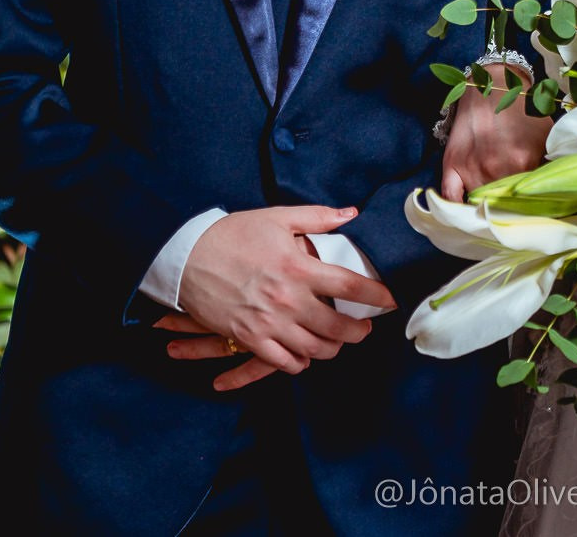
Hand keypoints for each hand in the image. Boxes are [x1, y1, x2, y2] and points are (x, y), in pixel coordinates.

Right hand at [159, 205, 394, 390]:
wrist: (187, 257)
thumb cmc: (233, 234)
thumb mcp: (277, 217)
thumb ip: (318, 217)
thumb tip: (351, 213)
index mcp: (299, 268)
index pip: (351, 285)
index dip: (377, 295)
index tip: (389, 299)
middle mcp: (288, 300)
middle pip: (339, 327)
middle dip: (359, 330)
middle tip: (364, 327)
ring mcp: (269, 323)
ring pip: (315, 349)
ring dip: (332, 348)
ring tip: (337, 341)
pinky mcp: (249, 338)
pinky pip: (284, 362)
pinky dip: (299, 362)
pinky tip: (304, 354)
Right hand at [440, 66, 551, 200]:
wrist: (491, 86)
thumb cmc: (521, 111)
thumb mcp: (546, 135)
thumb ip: (550, 164)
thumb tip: (555, 190)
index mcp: (523, 162)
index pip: (529, 200)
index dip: (532, 205)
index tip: (534, 206)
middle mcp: (495, 168)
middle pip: (503, 205)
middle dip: (511, 207)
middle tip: (515, 208)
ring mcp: (471, 168)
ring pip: (480, 204)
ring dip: (488, 207)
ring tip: (495, 207)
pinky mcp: (451, 164)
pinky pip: (450, 197)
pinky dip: (458, 207)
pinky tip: (468, 210)